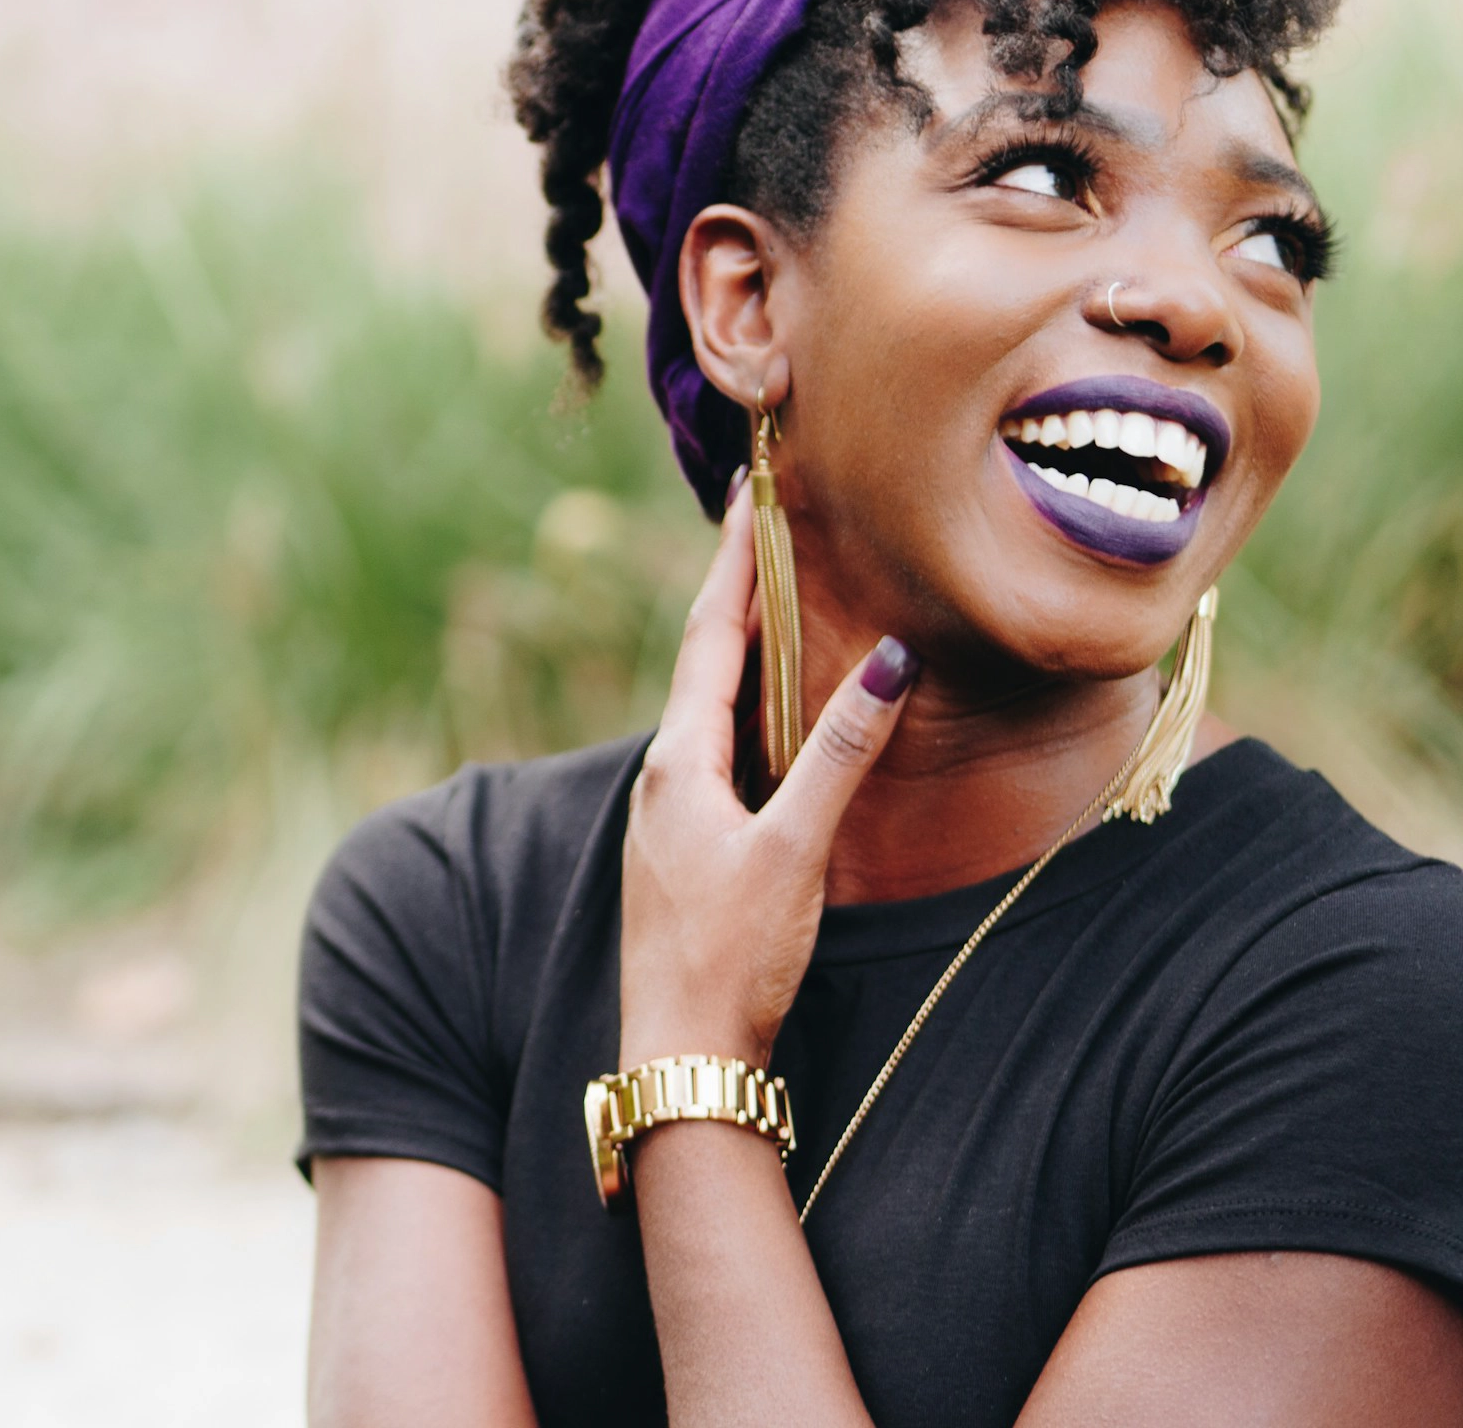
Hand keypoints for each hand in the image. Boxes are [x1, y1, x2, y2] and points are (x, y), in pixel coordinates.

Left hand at [619, 477, 918, 1071]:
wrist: (681, 1053)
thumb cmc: (732, 956)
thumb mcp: (794, 850)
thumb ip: (840, 756)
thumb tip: (886, 661)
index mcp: (679, 762)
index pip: (710, 636)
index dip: (733, 565)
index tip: (748, 496)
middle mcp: (664, 775)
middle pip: (704, 659)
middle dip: (735, 589)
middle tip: (760, 522)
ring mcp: (670, 812)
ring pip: (708, 705)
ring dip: (739, 647)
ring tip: (769, 594)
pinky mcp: (686, 846)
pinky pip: (716, 748)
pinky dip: (744, 706)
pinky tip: (765, 712)